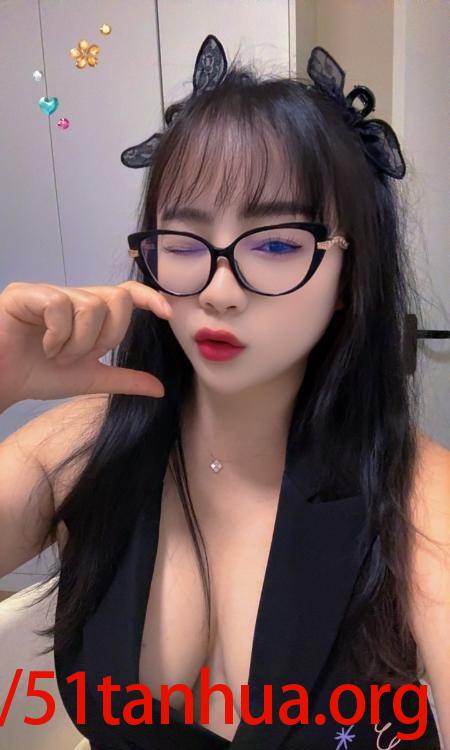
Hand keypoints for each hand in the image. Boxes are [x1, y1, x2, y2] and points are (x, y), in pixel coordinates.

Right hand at [0, 280, 171, 405]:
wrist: (1, 383)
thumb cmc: (38, 375)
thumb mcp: (89, 379)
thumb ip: (123, 379)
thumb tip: (160, 389)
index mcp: (90, 313)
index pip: (127, 293)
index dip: (149, 298)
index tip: (167, 314)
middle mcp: (73, 297)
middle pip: (116, 298)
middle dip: (106, 336)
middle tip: (79, 356)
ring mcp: (49, 292)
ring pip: (90, 305)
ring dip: (78, 342)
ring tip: (56, 355)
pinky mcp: (25, 294)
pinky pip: (59, 304)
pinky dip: (58, 334)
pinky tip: (44, 347)